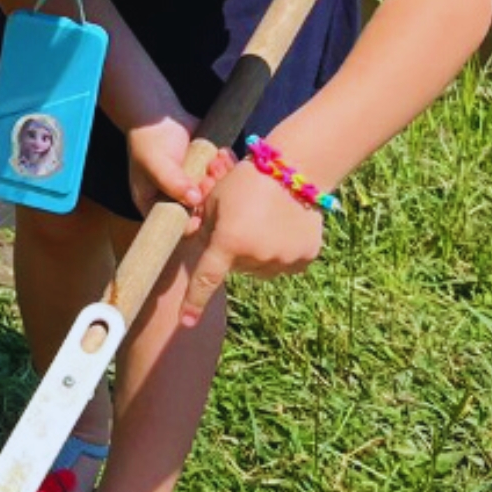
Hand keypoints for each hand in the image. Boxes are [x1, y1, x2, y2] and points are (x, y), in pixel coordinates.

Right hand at [125, 112, 234, 221]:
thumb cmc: (150, 140)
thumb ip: (173, 183)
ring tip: (215, 162)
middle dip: (208, 196)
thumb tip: (194, 200)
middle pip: (197, 211)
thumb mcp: (156, 163)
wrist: (160, 114)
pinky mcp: (203, 172)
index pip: (174, 224)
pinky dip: (224, 167)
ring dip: (218, 179)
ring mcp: (190, 185)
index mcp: (154, 204)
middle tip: (209, 178)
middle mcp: (173, 198)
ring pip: (211, 194)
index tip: (202, 208)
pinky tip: (221, 154)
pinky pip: (218, 177)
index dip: (190, 221)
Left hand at [177, 159, 323, 328]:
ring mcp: (283, 259)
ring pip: (259, 269)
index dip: (194, 302)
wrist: (297, 168)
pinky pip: (282, 265)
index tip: (187, 323)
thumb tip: (197, 245)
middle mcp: (256, 256)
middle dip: (232, 251)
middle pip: (235, 268)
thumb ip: (203, 227)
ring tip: (263, 223)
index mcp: (229, 242)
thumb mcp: (214, 199)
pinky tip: (282, 229)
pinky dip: (279, 252)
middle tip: (241, 222)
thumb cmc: (248, 180)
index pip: (206, 279)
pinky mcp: (304, 257)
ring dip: (256, 254)